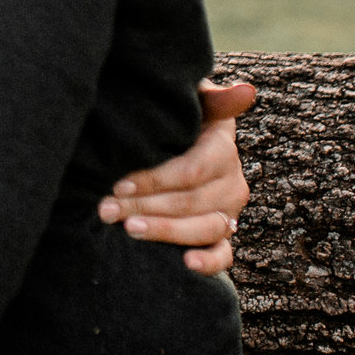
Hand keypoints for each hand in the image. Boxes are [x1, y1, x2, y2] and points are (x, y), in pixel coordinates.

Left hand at [96, 78, 256, 274]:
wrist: (181, 140)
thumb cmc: (177, 117)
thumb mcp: (192, 101)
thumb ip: (214, 98)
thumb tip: (247, 90)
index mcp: (222, 149)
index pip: (191, 170)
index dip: (156, 179)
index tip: (119, 183)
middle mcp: (232, 183)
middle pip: (191, 201)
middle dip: (145, 206)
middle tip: (107, 210)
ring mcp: (229, 212)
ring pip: (205, 228)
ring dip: (166, 232)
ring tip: (130, 230)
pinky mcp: (223, 236)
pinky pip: (224, 256)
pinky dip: (209, 263)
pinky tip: (186, 264)